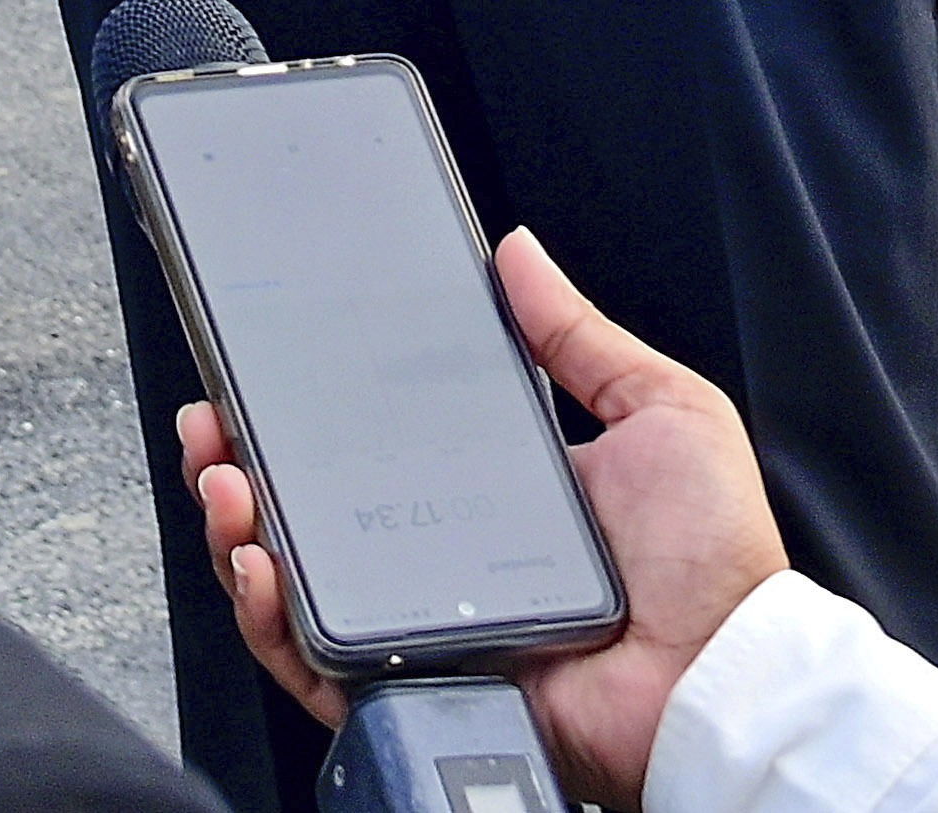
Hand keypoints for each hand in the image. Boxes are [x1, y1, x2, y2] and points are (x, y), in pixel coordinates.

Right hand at [187, 228, 780, 812]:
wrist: (724, 675)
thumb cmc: (712, 561)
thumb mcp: (661, 411)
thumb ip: (581, 337)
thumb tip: (517, 251)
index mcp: (481, 490)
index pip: (361, 446)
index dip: (297, 411)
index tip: (255, 369)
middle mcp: (435, 555)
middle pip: (302, 509)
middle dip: (235, 462)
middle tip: (213, 424)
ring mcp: (415, 623)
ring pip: (287, 580)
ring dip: (234, 528)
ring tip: (226, 486)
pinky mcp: (411, 687)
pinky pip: (312, 665)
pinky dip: (269, 619)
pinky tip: (260, 567)